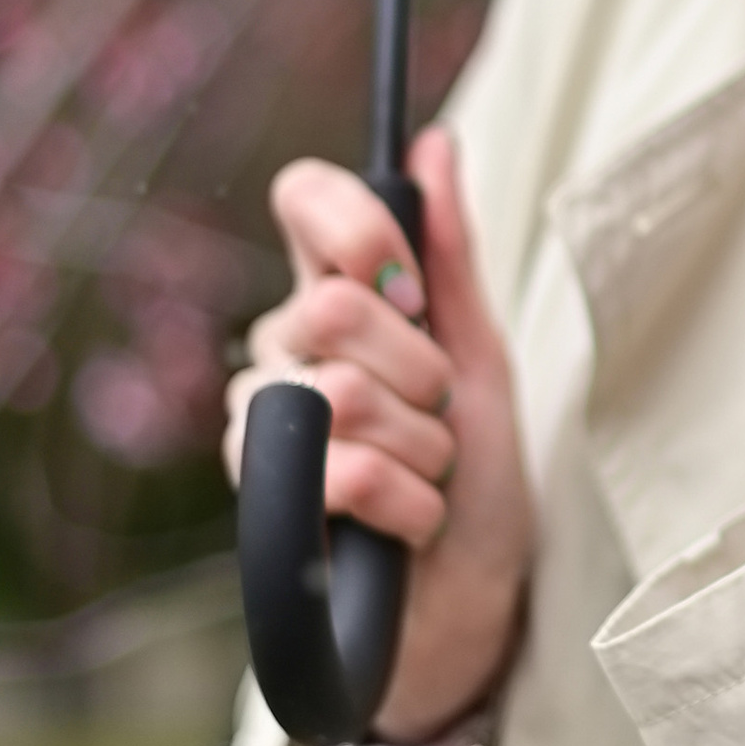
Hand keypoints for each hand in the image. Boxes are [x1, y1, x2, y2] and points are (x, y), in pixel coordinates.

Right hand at [225, 124, 532, 741]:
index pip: (304, 200)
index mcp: (335, 300)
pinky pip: (341, 472)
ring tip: (430, 477)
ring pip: (343, 395)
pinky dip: (408, 502)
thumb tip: (435, 145)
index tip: (404, 281)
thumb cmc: (475, 478)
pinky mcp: (266, 504)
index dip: (354, 224)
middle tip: (441, 416)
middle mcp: (283, 350)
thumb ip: (449, 257)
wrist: (469, 601)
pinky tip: (409, 522)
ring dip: (423, 448)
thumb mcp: (481, 359)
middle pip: (338, 308)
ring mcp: (263, 426)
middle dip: (423, 372)